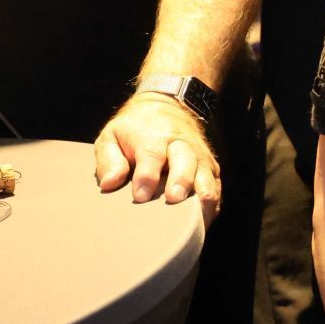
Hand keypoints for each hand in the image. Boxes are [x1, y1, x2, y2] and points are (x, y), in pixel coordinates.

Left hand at [94, 93, 219, 220]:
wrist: (167, 108)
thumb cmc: (134, 131)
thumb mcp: (112, 137)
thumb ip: (109, 160)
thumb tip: (109, 183)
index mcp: (153, 136)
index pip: (151, 155)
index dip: (146, 176)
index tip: (140, 196)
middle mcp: (180, 144)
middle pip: (185, 160)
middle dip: (181, 180)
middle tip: (173, 198)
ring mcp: (199, 155)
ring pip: (205, 172)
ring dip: (204, 190)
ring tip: (199, 211)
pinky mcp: (210, 166)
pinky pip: (215, 183)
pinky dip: (214, 199)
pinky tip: (206, 216)